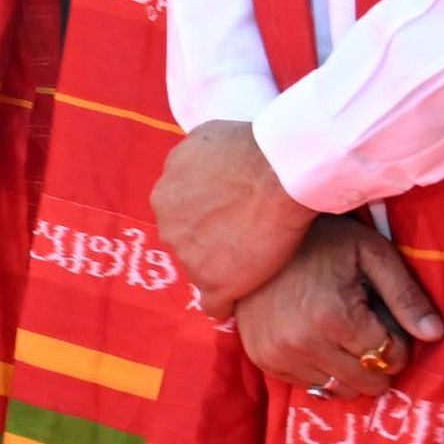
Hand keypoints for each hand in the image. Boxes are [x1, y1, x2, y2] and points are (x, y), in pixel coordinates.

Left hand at [149, 116, 315, 314]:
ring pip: (201, 269)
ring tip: (255, 259)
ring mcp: (188, 258)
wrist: (279, 172)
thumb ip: (192, 162)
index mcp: (164, 195)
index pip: (180, 214)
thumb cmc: (250, 147)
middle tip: (244, 233)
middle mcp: (168, 227)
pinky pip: (213, 304)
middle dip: (210, 239)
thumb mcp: (205, 139)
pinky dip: (226, 301)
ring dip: (223, 266)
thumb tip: (199, 171)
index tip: (229, 214)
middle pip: (187, 241)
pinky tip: (240, 298)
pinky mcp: (214, 283)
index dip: (206, 216)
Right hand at [231, 219, 443, 401]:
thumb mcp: (372, 255)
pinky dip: (322, 369)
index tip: (389, 324)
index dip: (398, 344)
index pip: (389, 358)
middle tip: (369, 333)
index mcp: (335, 317)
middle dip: (378, 362)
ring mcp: (278, 354)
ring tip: (343, 336)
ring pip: (338, 390)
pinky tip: (318, 339)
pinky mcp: (262, 358)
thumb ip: (406, 296)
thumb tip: (436, 335)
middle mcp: (303, 343)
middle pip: (366, 382)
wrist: (257, 233)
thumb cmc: (324, 239)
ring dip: (350, 370)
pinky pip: (309, 385)